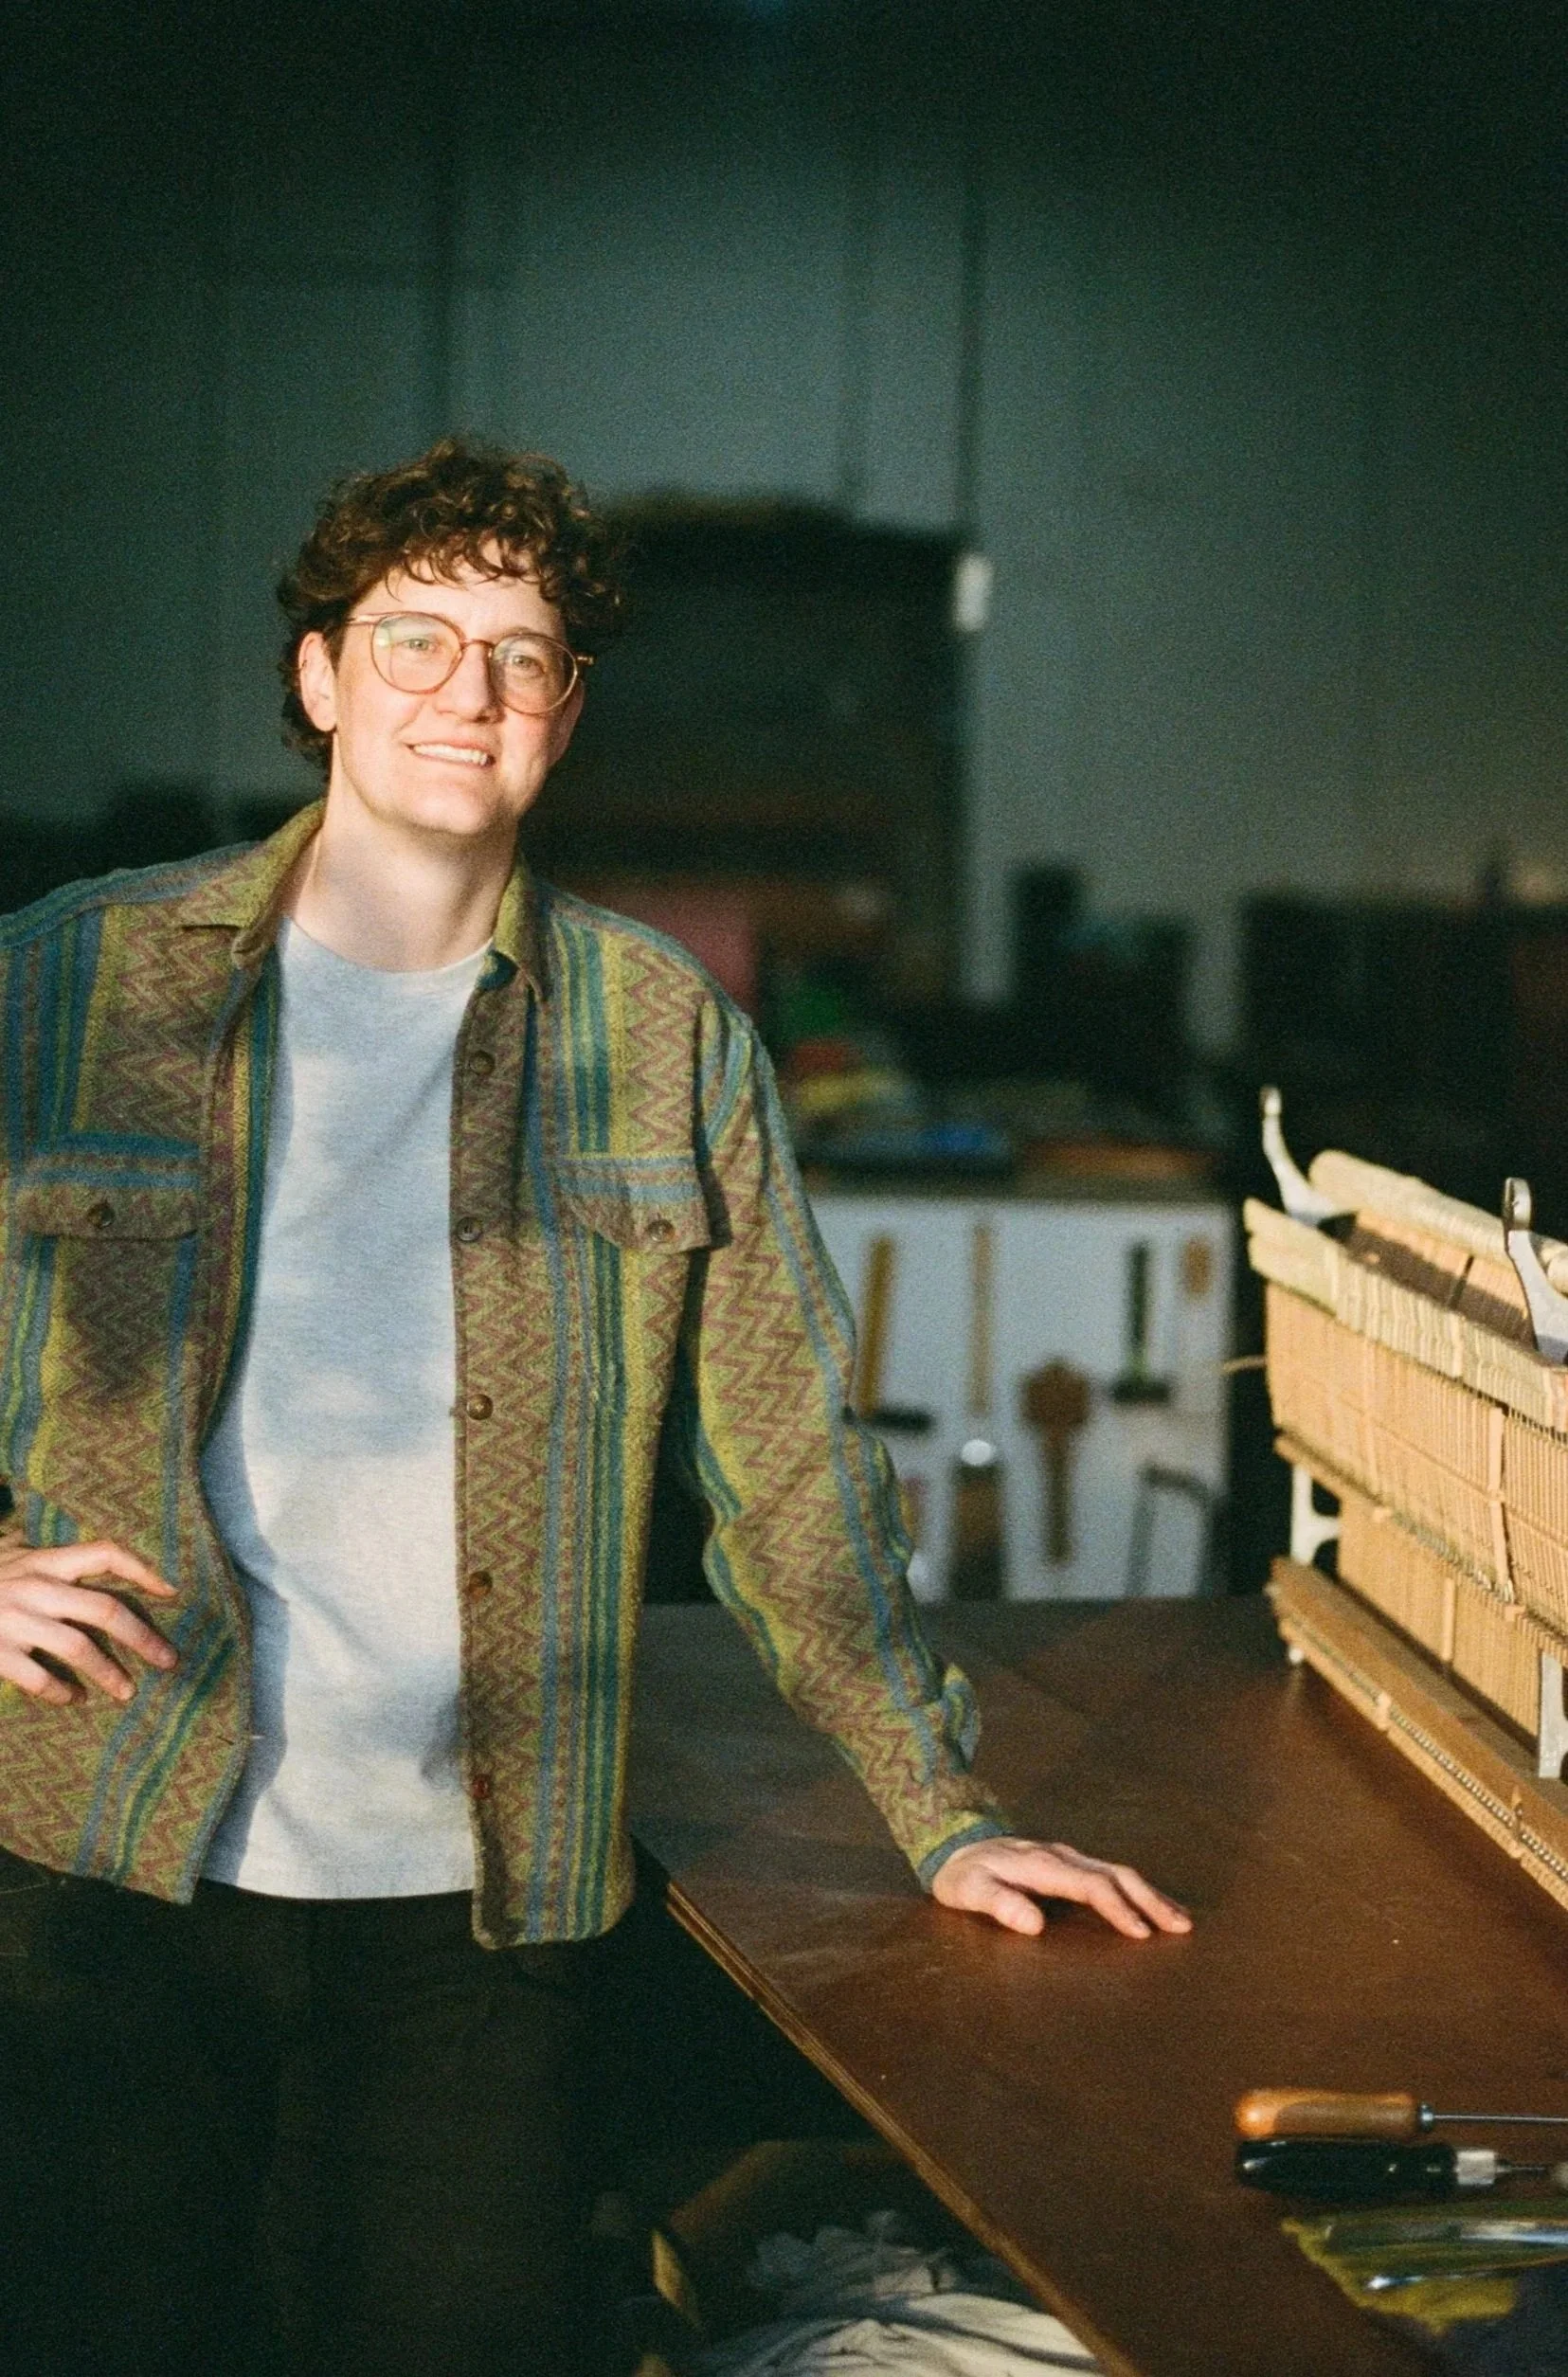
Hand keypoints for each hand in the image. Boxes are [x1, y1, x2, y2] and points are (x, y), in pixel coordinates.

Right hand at [0, 1539, 178, 1706]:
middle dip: (144, 1638)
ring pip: (79, 1648)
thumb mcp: (13, 1557)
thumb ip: (52, 1562)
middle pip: (106, 1609)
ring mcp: (15, 1621)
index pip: (106, 1554)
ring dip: (109, 1673)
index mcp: (45, 1561)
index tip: (173, 1591)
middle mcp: (35, 1587)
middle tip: (169, 1660)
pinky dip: (61, 1692)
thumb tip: (102, 1563)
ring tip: (126, 1692)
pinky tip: (73, 1699)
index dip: (144, 1570)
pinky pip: (40, 1678)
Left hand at [931, 1835, 1190, 1940]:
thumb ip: (999, 1904)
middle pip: (1117, 1874)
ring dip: (1150, 1894)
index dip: (1118, 1908)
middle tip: (1182, 1926)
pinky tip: (1151, 1905)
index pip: (1091, 1886)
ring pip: (1119, 1872)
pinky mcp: (1070, 1863)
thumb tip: (1035, 1926)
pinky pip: (1111, 1874)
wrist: (956, 1844)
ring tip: (1180, 1919)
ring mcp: (1069, 1857)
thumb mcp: (969, 1891)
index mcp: (1043, 1865)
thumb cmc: (964, 1875)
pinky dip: (1137, 1889)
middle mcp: (1063, 1857)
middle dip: (1151, 1899)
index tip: (1142, 1934)